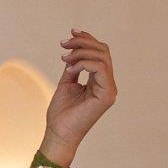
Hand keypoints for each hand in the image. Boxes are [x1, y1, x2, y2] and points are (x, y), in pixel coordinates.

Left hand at [44, 27, 117, 159]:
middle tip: (63, 44)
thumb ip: (73, 66)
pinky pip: (100, 68)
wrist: (58, 133)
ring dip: (80, 52)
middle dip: (82, 42)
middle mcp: (107, 84)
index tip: (70, 33)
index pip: (100, 52)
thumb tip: (74, 48)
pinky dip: (83, 63)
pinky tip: (69, 71)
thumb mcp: (66, 82)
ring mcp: (109, 89)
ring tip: (64, 59)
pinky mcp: (107, 95)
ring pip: (102, 57)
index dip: (87, 39)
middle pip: (103, 50)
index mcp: (99, 81)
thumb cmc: (61, 113)